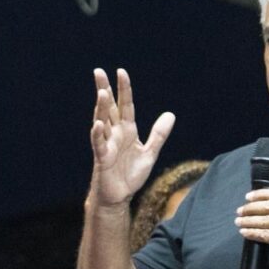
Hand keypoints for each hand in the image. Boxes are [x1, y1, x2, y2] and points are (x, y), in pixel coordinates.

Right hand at [89, 68, 174, 206]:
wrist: (119, 197)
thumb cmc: (130, 175)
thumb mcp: (150, 153)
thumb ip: (158, 135)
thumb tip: (170, 114)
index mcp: (127, 130)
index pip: (125, 105)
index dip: (124, 89)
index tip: (121, 72)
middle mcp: (115, 134)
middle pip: (109, 108)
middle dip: (104, 90)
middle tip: (98, 71)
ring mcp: (107, 145)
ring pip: (102, 122)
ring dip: (101, 108)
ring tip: (102, 93)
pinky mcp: (102, 158)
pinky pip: (99, 144)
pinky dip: (98, 134)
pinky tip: (98, 124)